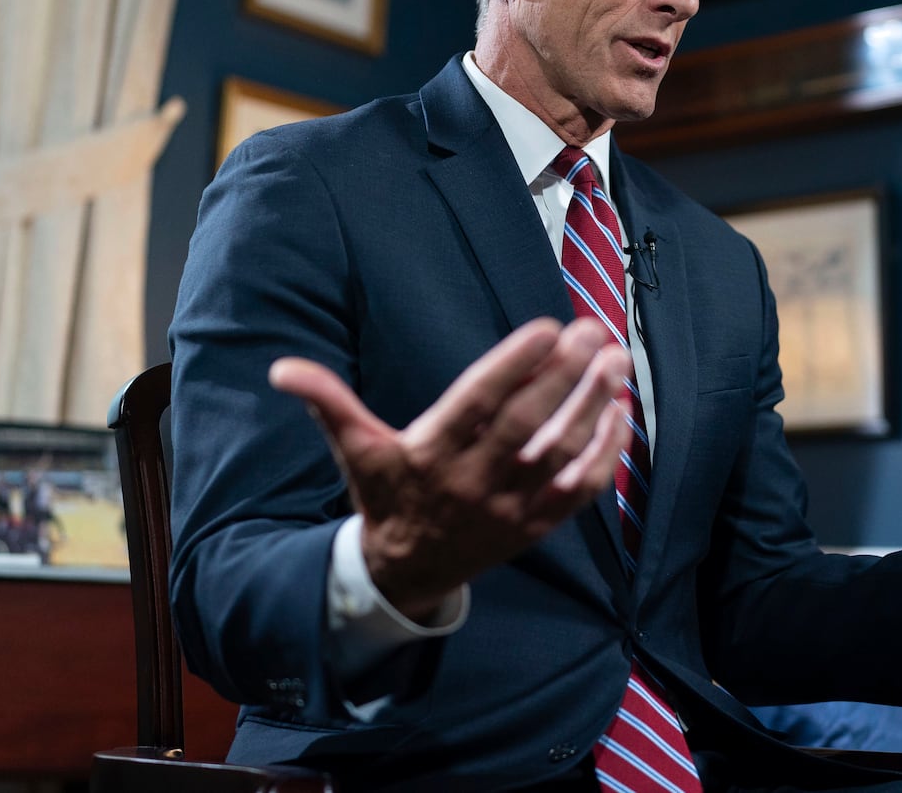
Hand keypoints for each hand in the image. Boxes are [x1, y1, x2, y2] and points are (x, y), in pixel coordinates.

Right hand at [268, 317, 631, 619]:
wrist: (406, 573)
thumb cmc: (385, 496)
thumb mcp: (355, 449)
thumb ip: (328, 403)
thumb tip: (280, 369)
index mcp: (427, 455)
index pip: (475, 404)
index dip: (511, 366)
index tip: (547, 327)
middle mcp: (470, 481)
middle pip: (525, 424)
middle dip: (564, 376)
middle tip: (595, 332)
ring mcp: (508, 506)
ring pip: (559, 454)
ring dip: (592, 406)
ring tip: (617, 362)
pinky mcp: (536, 526)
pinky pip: (579, 493)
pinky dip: (605, 456)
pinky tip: (621, 415)